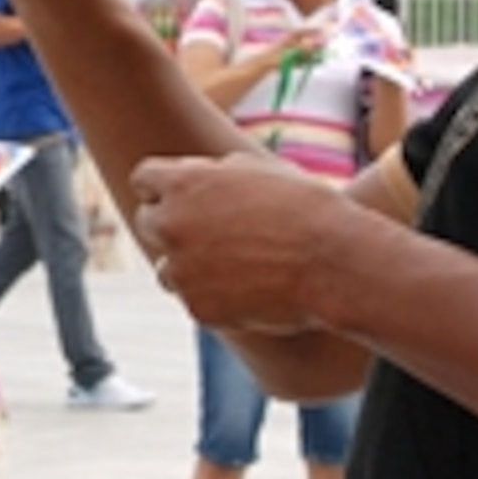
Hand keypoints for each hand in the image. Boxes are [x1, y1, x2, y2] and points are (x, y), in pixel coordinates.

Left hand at [129, 148, 350, 335]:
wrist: (334, 263)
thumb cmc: (305, 208)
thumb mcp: (258, 171)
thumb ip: (215, 173)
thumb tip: (197, 175)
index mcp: (183, 183)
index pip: (144, 179)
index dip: (163, 187)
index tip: (180, 196)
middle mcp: (172, 225)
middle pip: (147, 222)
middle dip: (173, 225)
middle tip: (208, 233)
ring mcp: (181, 270)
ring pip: (167, 269)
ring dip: (189, 267)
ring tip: (236, 265)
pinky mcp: (198, 307)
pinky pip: (194, 300)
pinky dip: (214, 297)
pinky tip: (250, 290)